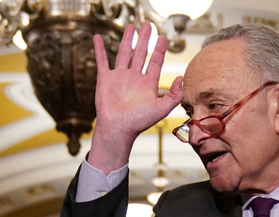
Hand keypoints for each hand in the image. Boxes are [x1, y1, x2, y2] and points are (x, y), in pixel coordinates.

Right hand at [88, 23, 183, 173]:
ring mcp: (119, 77)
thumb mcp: (162, 109)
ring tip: (131, 26)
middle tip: (147, 25)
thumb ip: (174, 95)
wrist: (117, 129)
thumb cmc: (138, 123)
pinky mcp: (105, 79)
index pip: (155, 61)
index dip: (159, 49)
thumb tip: (181, 78)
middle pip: (140, 53)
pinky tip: (98, 37)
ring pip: (124, 53)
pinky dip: (99, 49)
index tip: (162, 37)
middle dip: (144, 39)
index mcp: (147, 84)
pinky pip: (102, 60)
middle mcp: (134, 78)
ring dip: (127, 39)